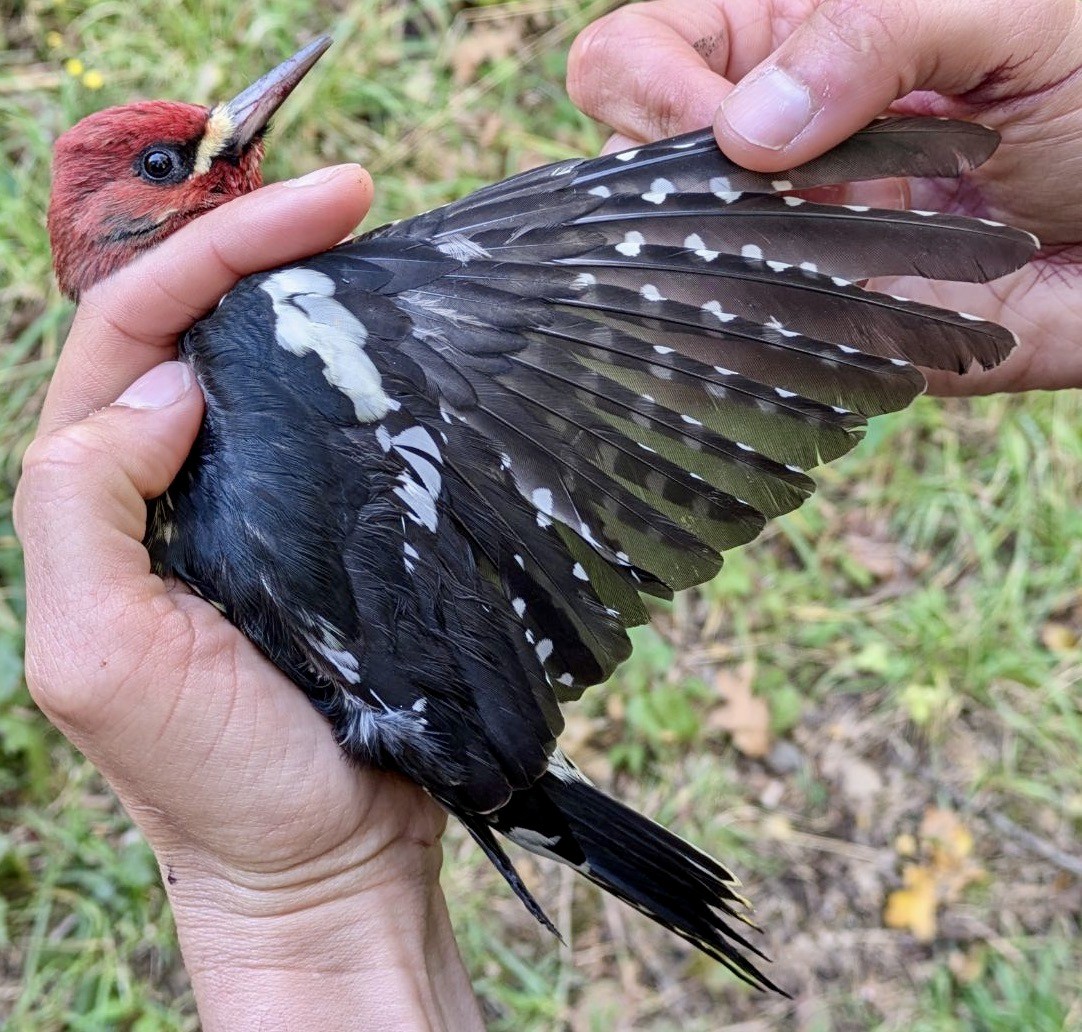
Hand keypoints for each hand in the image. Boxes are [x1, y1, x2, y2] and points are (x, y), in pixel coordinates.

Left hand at [15, 166, 480, 1029]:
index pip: (135, 333)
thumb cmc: (214, 782)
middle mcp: (170, 488)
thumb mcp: (96, 655)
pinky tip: (396, 343)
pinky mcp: (324, 533)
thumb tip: (168, 390)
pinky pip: (330, 430)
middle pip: (196, 327)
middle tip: (352, 196)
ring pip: (265, 369)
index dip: (214, 253)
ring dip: (306, 293)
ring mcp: (253, 506)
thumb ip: (83, 510)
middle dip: (259, 242)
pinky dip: (356, 371)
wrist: (326, 858)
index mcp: (100, 500)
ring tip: (372, 241)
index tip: (320, 208)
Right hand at [568, 0, 1081, 394]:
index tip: (729, 138)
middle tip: (773, 206)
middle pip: (623, 171)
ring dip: (710, 278)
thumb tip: (744, 134)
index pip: (635, 58)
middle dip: (666, 194)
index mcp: (780, 44)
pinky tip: (800, 337)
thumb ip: (872, 34)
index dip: (650, 93)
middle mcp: (758, 149)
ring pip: (664, 272)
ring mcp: (774, 244)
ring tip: (807, 267)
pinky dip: (754, 352)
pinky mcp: (811, 329)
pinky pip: (743, 353)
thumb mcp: (1003, 14)